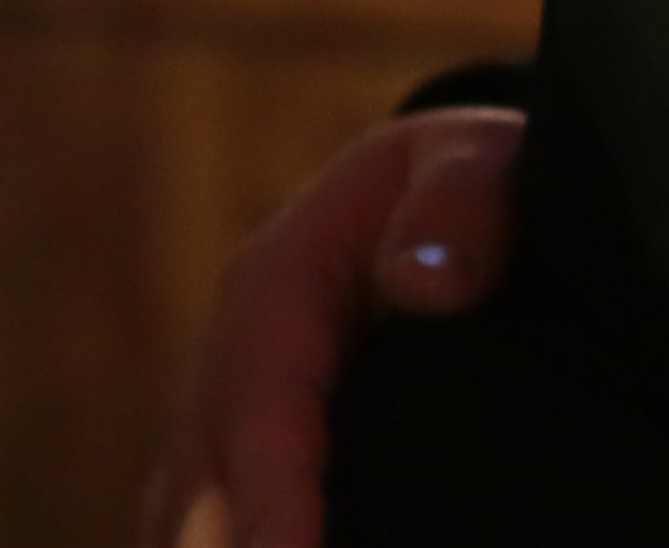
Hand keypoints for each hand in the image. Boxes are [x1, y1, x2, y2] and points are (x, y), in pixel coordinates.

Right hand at [141, 107, 524, 547]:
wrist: (448, 191)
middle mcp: (231, 365)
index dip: (270, 495)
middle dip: (227, 547)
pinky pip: (222, 527)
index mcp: (273, 290)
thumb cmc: (467, 176)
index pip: (261, 407)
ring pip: (192, 520)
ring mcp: (230, 421)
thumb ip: (459, 203)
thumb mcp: (477, 160)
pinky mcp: (255, 462)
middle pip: (203, 489)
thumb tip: (427, 281)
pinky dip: (238, 542)